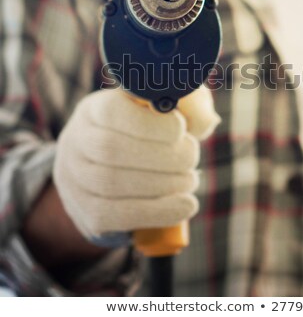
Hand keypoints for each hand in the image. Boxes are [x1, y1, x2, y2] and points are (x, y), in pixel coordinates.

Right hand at [53, 86, 219, 241]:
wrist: (105, 175)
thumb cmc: (143, 136)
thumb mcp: (158, 113)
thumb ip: (185, 108)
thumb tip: (206, 121)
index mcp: (93, 111)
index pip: (112, 112)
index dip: (149, 123)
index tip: (180, 129)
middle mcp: (75, 143)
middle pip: (112, 151)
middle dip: (163, 156)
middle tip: (192, 158)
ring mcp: (75, 181)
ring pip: (113, 185)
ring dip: (165, 184)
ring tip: (190, 179)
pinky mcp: (87, 214)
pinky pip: (118, 216)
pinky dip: (159, 212)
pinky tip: (187, 205)